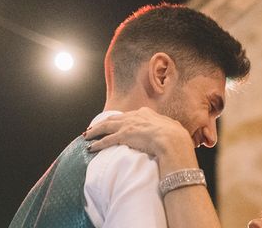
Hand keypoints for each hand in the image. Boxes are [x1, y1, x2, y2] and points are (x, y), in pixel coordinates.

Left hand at [84, 107, 198, 173]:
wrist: (171, 139)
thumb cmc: (174, 134)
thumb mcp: (171, 126)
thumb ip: (166, 127)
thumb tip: (172, 130)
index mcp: (146, 113)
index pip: (128, 115)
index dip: (120, 120)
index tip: (115, 123)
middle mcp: (134, 116)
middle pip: (114, 119)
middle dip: (103, 123)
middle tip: (94, 127)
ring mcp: (127, 126)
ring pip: (106, 126)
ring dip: (95, 131)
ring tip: (87, 135)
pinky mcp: (123, 136)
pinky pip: (106, 140)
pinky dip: (97, 144)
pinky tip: (91, 148)